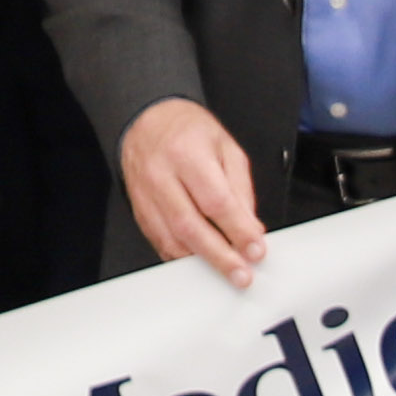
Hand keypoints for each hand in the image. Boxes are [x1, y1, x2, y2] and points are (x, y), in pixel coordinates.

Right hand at [120, 96, 267, 284]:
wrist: (147, 121)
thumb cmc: (187, 131)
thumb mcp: (226, 147)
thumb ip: (240, 188)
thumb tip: (251, 228)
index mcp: (187, 153)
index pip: (215, 201)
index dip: (237, 230)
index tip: (256, 249)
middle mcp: (161, 176)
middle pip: (191, 226)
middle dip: (220, 256)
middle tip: (242, 274)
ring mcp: (145, 196)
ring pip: (172, 239)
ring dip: (200, 262)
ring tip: (225, 272)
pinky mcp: (139, 211)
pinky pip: (159, 242)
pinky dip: (181, 257)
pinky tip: (199, 263)